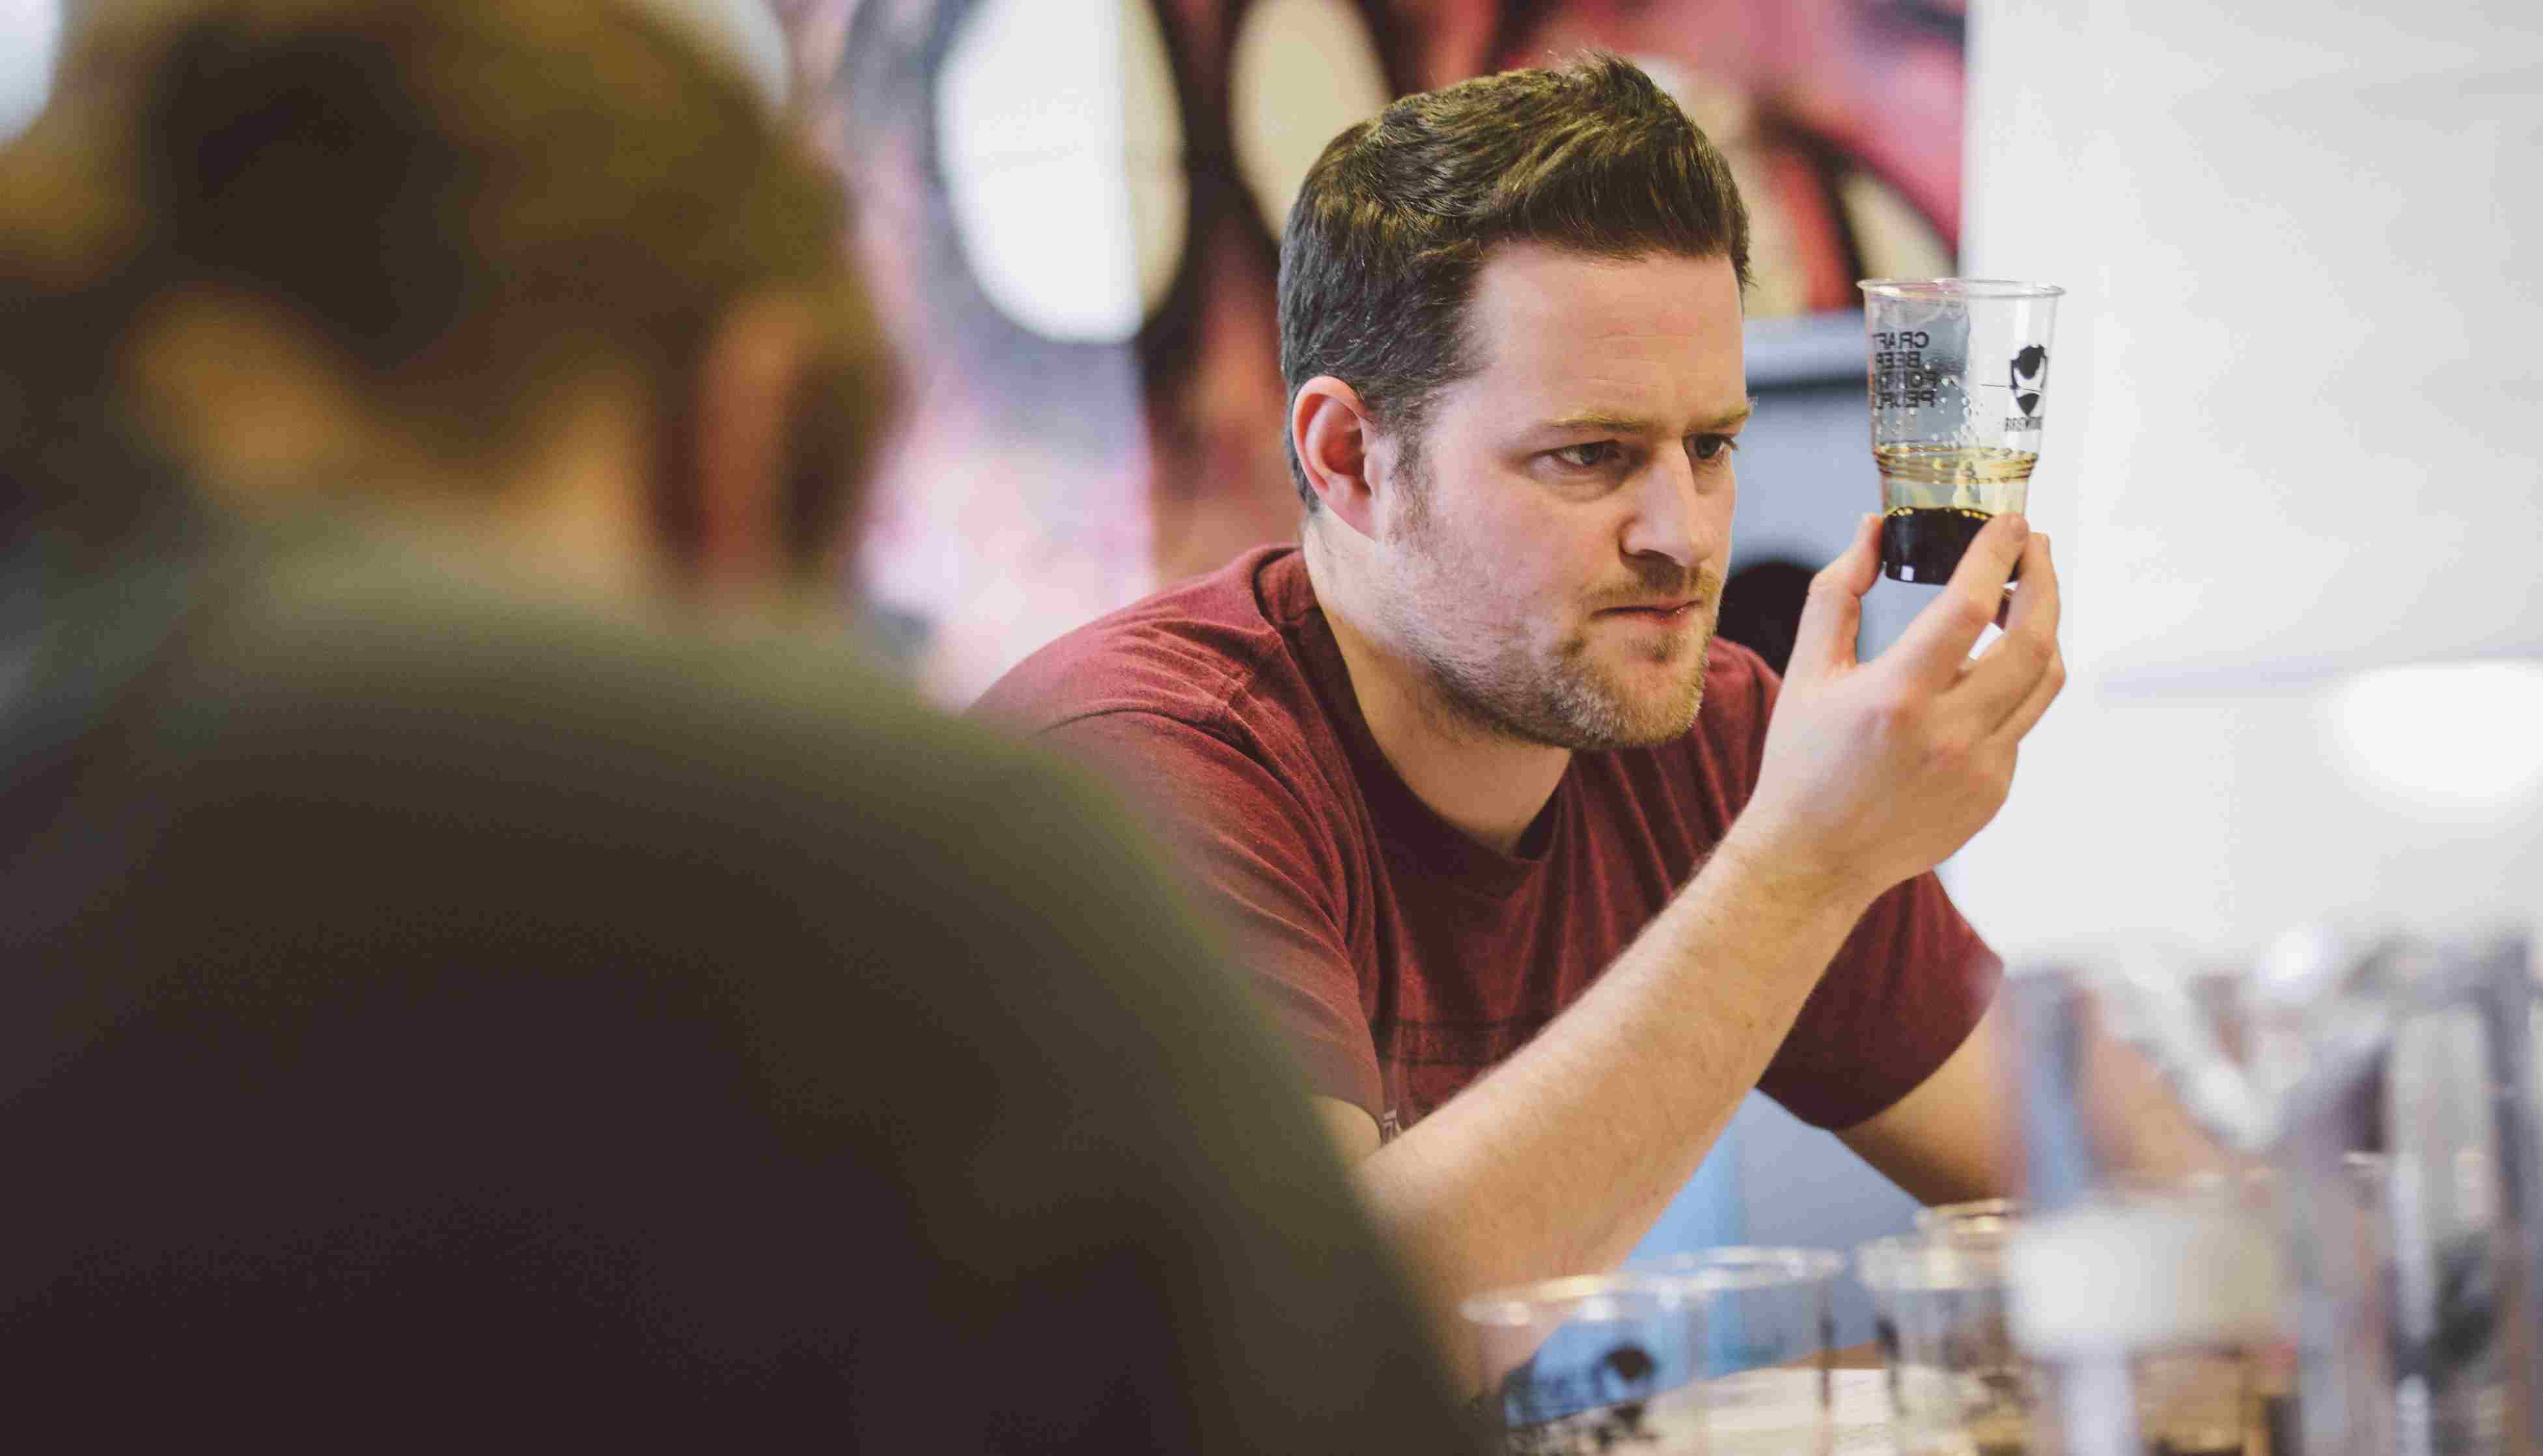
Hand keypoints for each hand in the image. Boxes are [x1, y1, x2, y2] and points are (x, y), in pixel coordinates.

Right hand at [1730, 511, 2063, 902]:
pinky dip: (2011, 687)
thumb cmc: (1801, 761)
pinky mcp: (1994, 792)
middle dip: (2045, 580)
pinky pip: (2022, 723)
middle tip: (2033, 547)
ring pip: (2046, 680)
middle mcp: (1949, 734)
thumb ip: (1837, 592)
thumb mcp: (1807, 671)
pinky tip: (1980, 676)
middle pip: (2035, 639)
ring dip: (2045, 628)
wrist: (1814, 859)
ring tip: (2023, 599)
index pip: (1971, 606)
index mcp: (1897, 697)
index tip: (2010, 521)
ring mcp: (1981, 768)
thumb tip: (1874, 529)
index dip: (1998, 554)